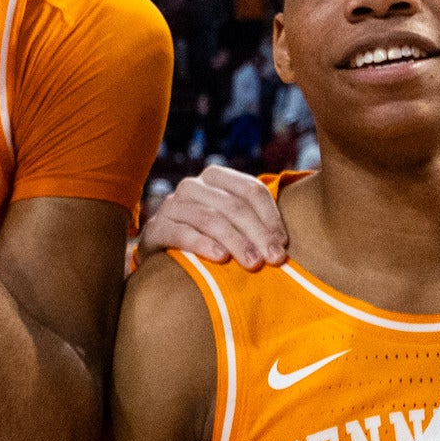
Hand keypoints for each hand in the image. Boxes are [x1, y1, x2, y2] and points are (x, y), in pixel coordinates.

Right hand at [140, 164, 288, 269]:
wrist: (160, 252)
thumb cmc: (205, 238)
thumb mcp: (230, 223)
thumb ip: (253, 223)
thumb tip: (283, 243)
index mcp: (215, 177)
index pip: (251, 190)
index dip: (271, 217)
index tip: (284, 244)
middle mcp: (192, 186)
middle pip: (233, 205)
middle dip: (258, 233)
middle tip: (274, 259)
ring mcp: (172, 205)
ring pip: (210, 219)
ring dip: (236, 242)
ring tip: (253, 263)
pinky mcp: (155, 228)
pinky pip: (181, 233)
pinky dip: (203, 245)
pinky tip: (220, 258)